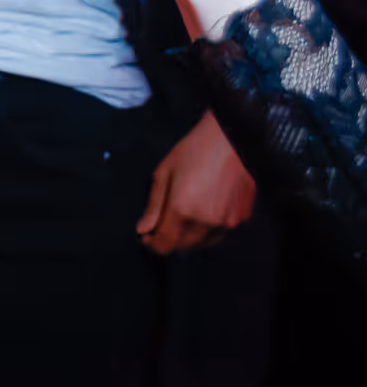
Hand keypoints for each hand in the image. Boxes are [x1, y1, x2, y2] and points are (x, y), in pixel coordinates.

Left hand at [137, 111, 255, 253]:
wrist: (230, 139)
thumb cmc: (194, 150)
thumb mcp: (164, 174)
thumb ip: (153, 206)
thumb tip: (143, 229)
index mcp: (182, 209)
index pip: (165, 243)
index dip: (153, 244)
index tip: (147, 237)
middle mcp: (206, 221)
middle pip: (184, 247)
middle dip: (169, 240)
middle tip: (161, 227)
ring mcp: (226, 221)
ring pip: (203, 243)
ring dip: (189, 238)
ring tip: (182, 218)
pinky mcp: (241, 217)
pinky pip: (220, 233)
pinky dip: (208, 230)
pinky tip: (203, 213)